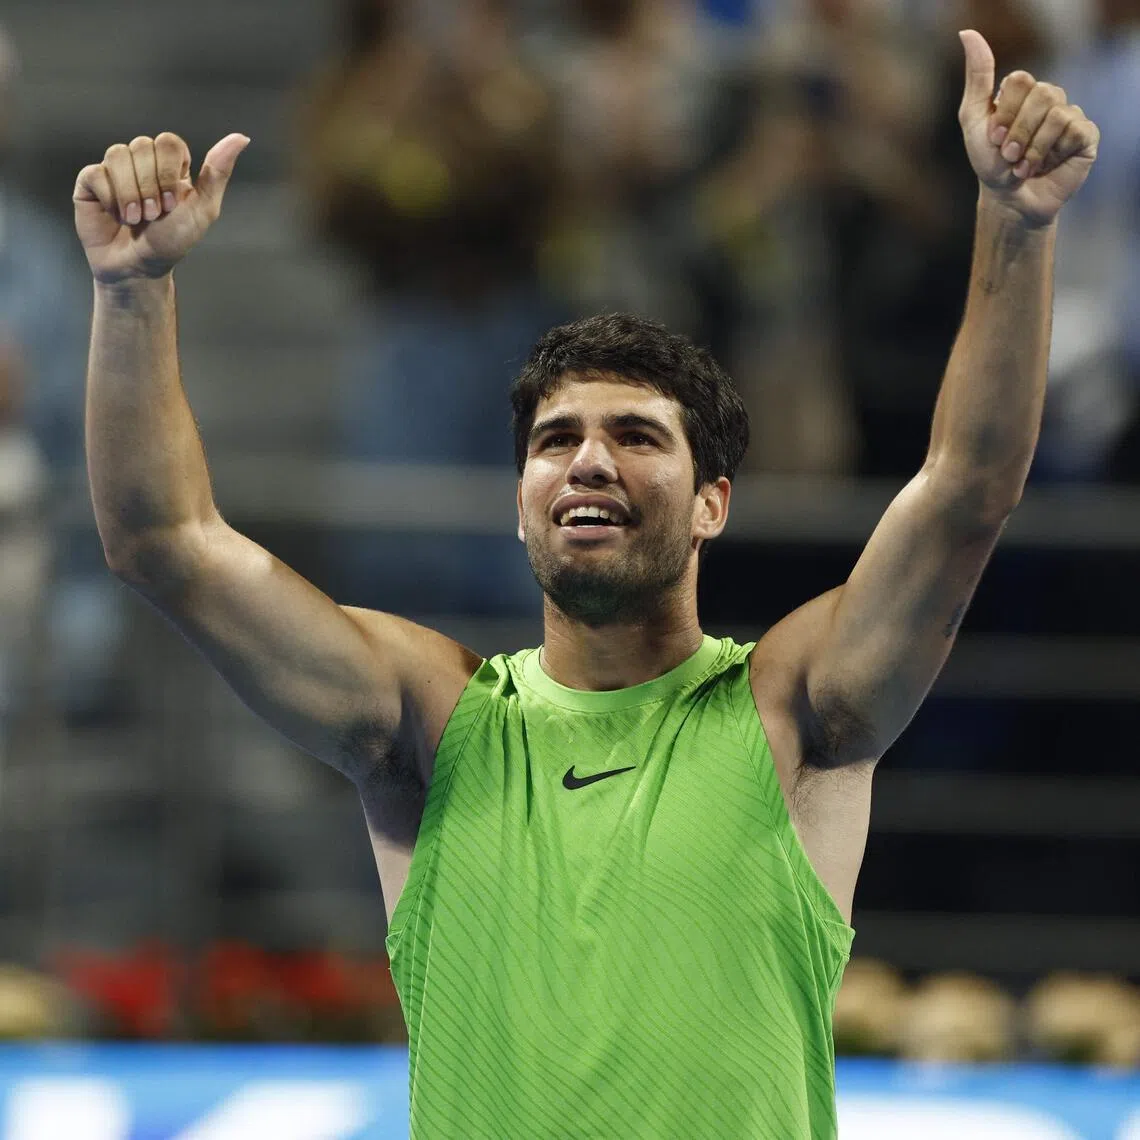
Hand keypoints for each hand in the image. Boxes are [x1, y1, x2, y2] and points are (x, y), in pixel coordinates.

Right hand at [73, 132, 249, 284]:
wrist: (139, 268)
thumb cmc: (172, 242)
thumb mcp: (203, 209)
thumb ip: (218, 173)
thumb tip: (242, 137)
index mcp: (170, 166)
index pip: (168, 142)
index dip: (169, 171)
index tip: (173, 204)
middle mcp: (142, 163)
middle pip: (143, 145)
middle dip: (151, 186)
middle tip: (154, 215)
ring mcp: (115, 170)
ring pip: (117, 154)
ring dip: (130, 194)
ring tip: (135, 219)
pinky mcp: (90, 182)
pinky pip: (95, 172)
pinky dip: (109, 198)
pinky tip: (115, 215)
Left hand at [958, 30, 1098, 226]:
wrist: (1009, 200)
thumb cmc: (989, 163)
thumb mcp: (974, 119)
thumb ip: (977, 77)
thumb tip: (967, 33)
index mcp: (1024, 91)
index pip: (1020, 80)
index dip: (1005, 112)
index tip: (994, 138)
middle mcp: (1049, 98)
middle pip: (1041, 94)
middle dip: (1018, 132)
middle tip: (1009, 156)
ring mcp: (1070, 115)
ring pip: (1057, 113)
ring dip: (1033, 148)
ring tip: (1023, 166)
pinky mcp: (1086, 136)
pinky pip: (1075, 131)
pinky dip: (1053, 153)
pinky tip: (1047, 165)